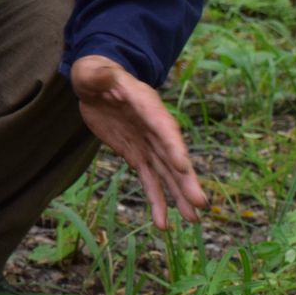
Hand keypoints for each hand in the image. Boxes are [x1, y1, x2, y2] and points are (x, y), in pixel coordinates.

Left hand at [71, 55, 206, 229]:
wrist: (97, 84)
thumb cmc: (97, 74)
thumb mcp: (94, 72)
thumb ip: (100, 76)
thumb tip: (104, 76)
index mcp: (147, 105)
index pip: (163, 127)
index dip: (173, 146)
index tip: (183, 166)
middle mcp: (154, 127)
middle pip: (172, 156)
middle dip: (185, 180)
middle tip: (200, 203)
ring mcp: (147, 143)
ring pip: (166, 173)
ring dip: (178, 196)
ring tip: (193, 220)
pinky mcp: (136, 155)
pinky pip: (149, 180)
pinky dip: (157, 200)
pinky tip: (163, 222)